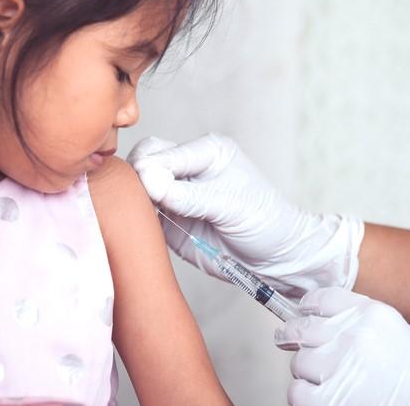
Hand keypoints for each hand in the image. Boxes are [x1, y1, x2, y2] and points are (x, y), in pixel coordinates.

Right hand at [127, 134, 363, 295]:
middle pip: (143, 161)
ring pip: (136, 187)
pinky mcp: (168, 220)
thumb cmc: (264, 222)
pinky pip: (141, 214)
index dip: (151, 169)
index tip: (151, 190)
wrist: (274, 259)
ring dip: (134, 200)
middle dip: (137, 179)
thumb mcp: (229, 205)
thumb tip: (147, 180)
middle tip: (145, 202)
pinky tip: (142, 227)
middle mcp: (186, 168)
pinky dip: (136, 219)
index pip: (162, 151)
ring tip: (147, 216)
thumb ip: (188, 195)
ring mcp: (174, 194)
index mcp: (206, 151)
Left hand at [275, 288, 409, 405]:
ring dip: (306, 371)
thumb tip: (315, 317)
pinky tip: (318, 395)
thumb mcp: (390, 329)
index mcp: (369, 314)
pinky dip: (304, 394)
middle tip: (285, 339)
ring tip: (324, 378)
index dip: (306, 306)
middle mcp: (352, 335)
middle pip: (301, 328)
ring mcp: (339, 366)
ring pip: (299, 362)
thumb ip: (355, 318)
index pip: (321, 299)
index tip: (301, 311)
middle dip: (291, 335)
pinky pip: (297, 391)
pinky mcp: (330, 398)